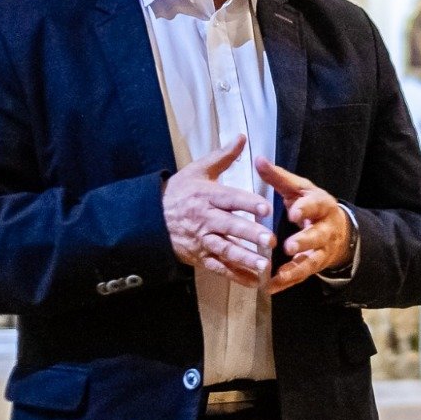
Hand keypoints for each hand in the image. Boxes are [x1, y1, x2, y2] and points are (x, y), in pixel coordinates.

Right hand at [162, 135, 274, 285]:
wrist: (150, 216)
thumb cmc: (180, 191)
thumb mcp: (198, 170)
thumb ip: (223, 156)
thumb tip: (242, 137)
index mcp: (207, 196)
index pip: (230, 199)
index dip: (248, 203)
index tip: (266, 207)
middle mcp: (205, 218)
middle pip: (229, 226)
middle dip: (249, 234)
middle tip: (270, 240)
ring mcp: (201, 239)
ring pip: (224, 250)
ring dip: (244, 258)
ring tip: (263, 265)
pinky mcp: (199, 256)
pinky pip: (218, 267)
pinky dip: (234, 276)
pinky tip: (252, 282)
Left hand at [255, 157, 355, 293]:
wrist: (338, 229)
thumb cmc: (311, 205)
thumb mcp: (299, 189)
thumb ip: (279, 178)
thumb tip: (258, 159)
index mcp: (322, 205)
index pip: (316, 205)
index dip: (306, 209)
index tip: (294, 212)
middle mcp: (325, 229)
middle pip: (317, 236)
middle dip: (304, 241)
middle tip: (289, 246)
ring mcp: (321, 250)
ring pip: (311, 260)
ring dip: (296, 268)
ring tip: (279, 274)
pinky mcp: (314, 265)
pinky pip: (301, 275)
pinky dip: (287, 282)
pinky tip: (270, 287)